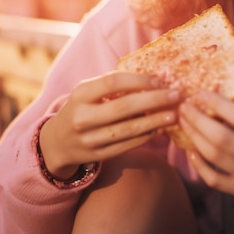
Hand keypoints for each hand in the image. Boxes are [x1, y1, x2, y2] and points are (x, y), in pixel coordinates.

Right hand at [39, 71, 180, 179]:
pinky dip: (146, 136)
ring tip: (174, 114)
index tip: (160, 80)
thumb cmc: (83, 107)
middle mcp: (82, 117)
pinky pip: (127, 145)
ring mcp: (89, 139)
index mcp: (80, 94)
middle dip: (154, 100)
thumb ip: (115, 85)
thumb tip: (156, 78)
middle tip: (176, 96)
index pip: (112, 83)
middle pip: (124, 107)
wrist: (57, 142)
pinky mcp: (98, 155)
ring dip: (155, 121)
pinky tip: (161, 128)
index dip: (139, 81)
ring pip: (128, 129)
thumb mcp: (89, 92)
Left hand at [178, 79, 233, 221]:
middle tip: (185, 106)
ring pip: (216, 159)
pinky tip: (191, 148)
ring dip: (194, 137)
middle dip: (198, 120)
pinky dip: (198, 165)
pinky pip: (215, 180)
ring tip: (183, 120)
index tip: (203, 92)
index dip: (220, 104)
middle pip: (224, 140)